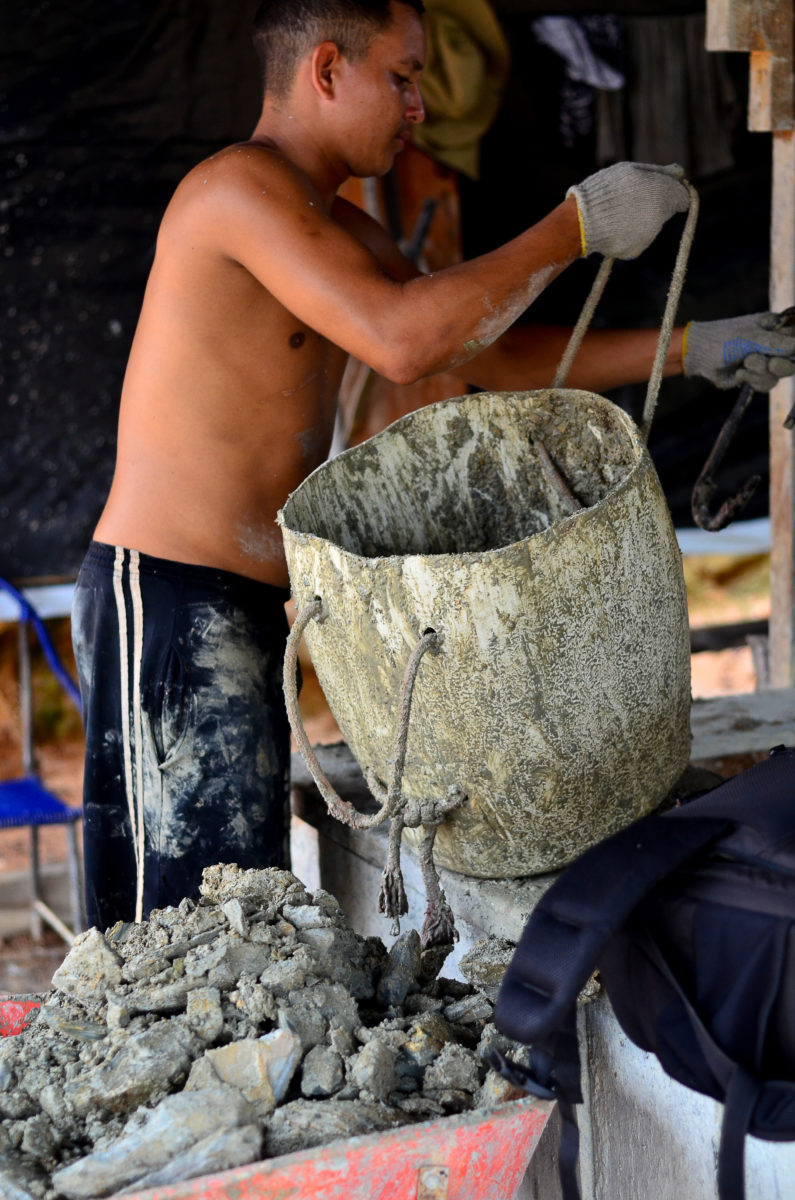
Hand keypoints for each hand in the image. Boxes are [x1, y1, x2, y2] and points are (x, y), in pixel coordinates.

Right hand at [567, 162, 690, 258]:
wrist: (582, 221)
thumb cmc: (605, 191)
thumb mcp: (630, 171)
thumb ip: (657, 172)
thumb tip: (679, 173)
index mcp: (660, 192)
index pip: (682, 195)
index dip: (673, 191)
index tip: (664, 189)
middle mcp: (659, 215)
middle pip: (666, 210)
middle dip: (656, 204)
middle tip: (632, 201)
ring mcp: (649, 234)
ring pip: (652, 224)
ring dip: (641, 218)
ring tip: (618, 213)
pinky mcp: (637, 248)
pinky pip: (639, 237)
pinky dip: (630, 232)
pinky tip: (614, 227)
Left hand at [684, 310, 794, 390]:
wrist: (699, 356)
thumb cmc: (723, 339)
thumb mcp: (751, 338)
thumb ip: (777, 342)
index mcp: (776, 327)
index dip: (793, 348)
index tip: (780, 357)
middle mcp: (774, 343)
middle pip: (792, 361)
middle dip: (780, 365)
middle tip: (770, 364)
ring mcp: (765, 361)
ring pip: (779, 375)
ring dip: (760, 372)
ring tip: (744, 364)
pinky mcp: (755, 376)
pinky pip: (766, 384)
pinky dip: (754, 381)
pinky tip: (739, 374)